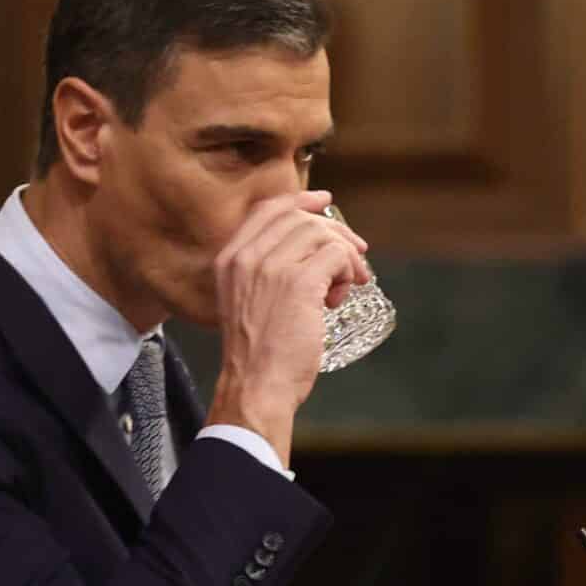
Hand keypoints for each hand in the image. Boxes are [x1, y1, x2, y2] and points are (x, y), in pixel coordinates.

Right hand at [206, 189, 370, 463]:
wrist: (256, 386)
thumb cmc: (258, 354)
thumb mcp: (247, 301)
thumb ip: (265, 272)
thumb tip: (312, 249)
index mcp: (230, 258)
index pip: (268, 209)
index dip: (299, 200)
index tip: (323, 201)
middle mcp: (247, 257)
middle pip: (300, 218)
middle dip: (334, 232)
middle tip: (355, 254)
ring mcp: (273, 267)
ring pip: (322, 234)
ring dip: (345, 255)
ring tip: (346, 285)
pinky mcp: (300, 283)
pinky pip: (337, 255)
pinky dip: (348, 270)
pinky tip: (343, 293)